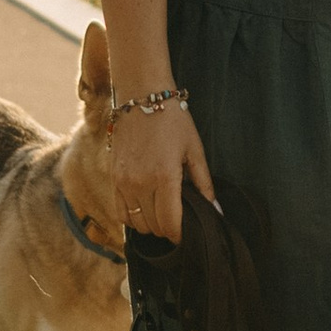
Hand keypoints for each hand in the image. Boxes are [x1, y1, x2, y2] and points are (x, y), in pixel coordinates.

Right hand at [111, 99, 218, 241]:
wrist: (142, 95)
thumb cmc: (173, 120)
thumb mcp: (195, 149)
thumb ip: (204, 183)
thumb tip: (216, 210)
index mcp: (164, 177)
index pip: (170, 224)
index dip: (180, 235)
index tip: (188, 234)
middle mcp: (140, 183)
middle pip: (153, 226)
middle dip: (168, 230)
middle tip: (179, 222)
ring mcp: (124, 181)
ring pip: (136, 223)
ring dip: (150, 225)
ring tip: (163, 216)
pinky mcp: (114, 177)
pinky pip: (120, 212)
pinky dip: (133, 218)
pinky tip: (145, 211)